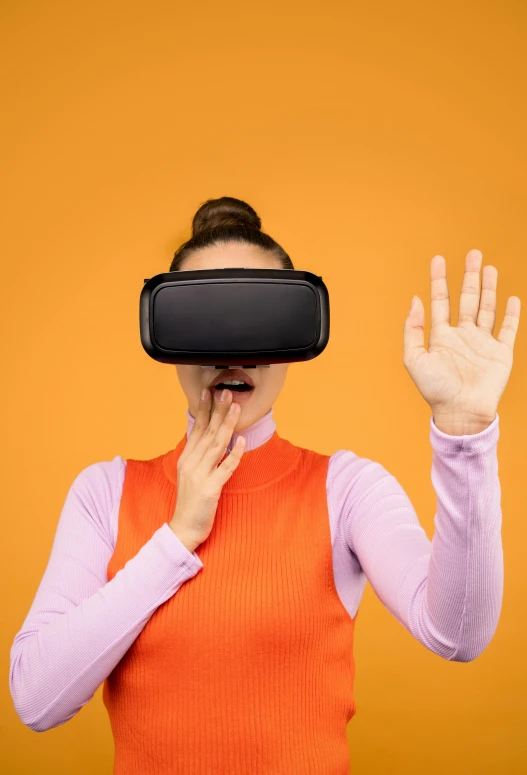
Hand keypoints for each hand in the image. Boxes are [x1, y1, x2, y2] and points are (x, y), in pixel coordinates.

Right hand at [170, 389, 244, 549]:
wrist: (183, 529)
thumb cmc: (190, 501)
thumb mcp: (190, 474)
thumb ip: (198, 454)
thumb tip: (208, 434)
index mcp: (186, 458)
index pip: (197, 429)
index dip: (204, 410)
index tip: (209, 392)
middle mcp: (191, 463)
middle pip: (207, 432)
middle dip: (217, 411)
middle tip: (226, 392)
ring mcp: (200, 475)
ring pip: (216, 445)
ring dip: (227, 425)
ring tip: (236, 408)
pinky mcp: (210, 488)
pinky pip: (225, 468)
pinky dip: (234, 454)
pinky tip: (242, 441)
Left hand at [403, 249, 520, 422]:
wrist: (461, 412)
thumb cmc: (435, 390)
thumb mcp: (414, 359)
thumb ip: (413, 329)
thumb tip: (415, 300)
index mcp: (441, 337)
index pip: (440, 301)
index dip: (439, 280)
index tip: (438, 259)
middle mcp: (462, 336)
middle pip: (467, 299)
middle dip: (469, 276)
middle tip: (473, 253)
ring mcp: (482, 343)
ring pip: (487, 308)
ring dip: (489, 288)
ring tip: (489, 267)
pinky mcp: (500, 353)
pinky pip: (507, 329)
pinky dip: (510, 313)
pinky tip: (511, 297)